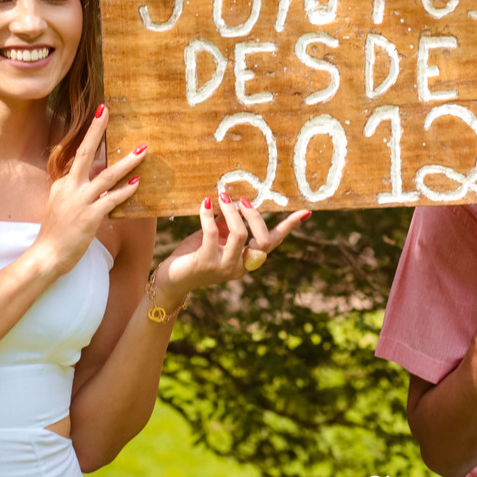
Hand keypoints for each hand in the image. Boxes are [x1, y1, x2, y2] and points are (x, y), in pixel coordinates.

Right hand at [34, 105, 147, 275]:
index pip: (80, 156)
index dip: (91, 136)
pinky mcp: (89, 216)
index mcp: (63, 183)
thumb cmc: (56, 233)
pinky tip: (138, 182)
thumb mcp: (61, 205)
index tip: (101, 116)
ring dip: (127, 162)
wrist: (46, 256)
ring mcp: (79, 201)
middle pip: (85, 153)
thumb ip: (76, 191)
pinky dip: (125, 190)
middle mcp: (70, 187)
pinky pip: (111, 199)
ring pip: (106, 175)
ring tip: (142, 150)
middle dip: (96, 130)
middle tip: (106, 111)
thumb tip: (94, 180)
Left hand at [154, 193, 308, 298]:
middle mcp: (240, 266)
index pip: (272, 242)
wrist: (171, 279)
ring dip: (232, 213)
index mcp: (246, 260)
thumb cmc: (194, 254)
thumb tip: (236, 202)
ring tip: (222, 197)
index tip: (305, 212)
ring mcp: (224, 267)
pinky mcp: (205, 263)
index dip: (288, 227)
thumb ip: (228, 224)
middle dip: (254, 216)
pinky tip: (205, 204)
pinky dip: (209, 216)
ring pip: (240, 235)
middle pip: (261, 240)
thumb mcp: (216, 236)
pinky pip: (212, 234)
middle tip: (241, 199)